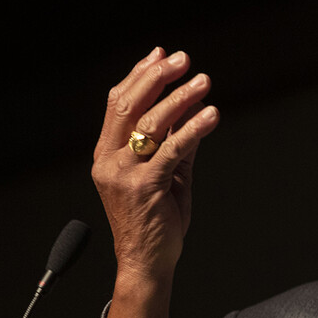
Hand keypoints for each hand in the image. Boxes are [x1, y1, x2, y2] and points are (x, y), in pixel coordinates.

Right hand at [93, 48, 219, 317]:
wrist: (147, 263)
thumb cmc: (156, 220)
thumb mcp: (165, 175)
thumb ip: (174, 144)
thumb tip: (190, 110)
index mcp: (106, 154)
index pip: (118, 103)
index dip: (140, 75)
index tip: (162, 55)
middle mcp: (109, 160)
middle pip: (128, 104)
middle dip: (157, 77)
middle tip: (184, 60)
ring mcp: (124, 174)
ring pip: (150, 123)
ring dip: (180, 98)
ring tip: (204, 82)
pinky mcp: (146, 187)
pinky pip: (171, 150)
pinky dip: (193, 129)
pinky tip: (212, 115)